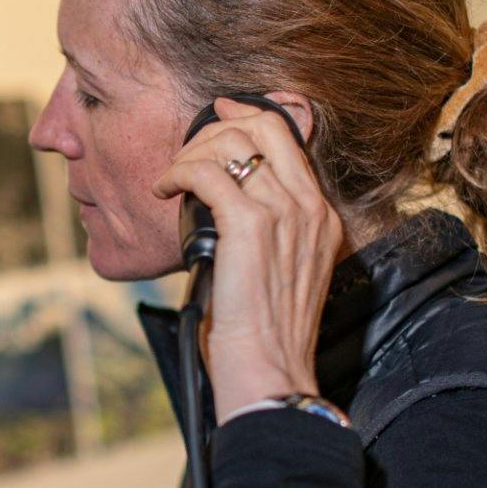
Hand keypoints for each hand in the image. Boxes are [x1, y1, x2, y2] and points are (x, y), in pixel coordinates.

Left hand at [152, 96, 343, 419]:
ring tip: (171, 178)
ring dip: (190, 153)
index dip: (250, 117)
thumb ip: (267, 234)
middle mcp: (310, 208)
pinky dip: (179, 173)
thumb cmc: (263, 336)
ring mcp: (285, 214)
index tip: (220, 115)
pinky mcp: (251, 226)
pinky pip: (208, 173)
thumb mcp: (279, 274)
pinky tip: (165, 189)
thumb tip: (219, 205)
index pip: (290, 140)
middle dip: (216, 127)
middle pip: (265, 127)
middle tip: (185, 150)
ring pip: (233, 144)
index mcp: (321, 218)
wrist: (271, 373)